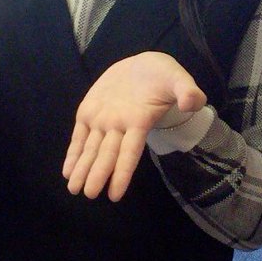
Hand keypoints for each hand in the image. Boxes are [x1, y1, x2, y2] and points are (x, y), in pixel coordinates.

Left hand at [63, 51, 204, 200]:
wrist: (144, 65)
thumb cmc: (163, 76)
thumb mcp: (178, 78)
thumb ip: (187, 90)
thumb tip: (193, 102)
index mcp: (140, 121)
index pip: (131, 152)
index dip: (123, 173)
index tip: (115, 194)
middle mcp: (120, 125)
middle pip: (108, 154)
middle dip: (98, 174)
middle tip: (89, 195)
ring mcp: (103, 120)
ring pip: (92, 149)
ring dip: (83, 169)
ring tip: (74, 189)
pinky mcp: (89, 111)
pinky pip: (79, 136)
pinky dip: (74, 153)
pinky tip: (68, 171)